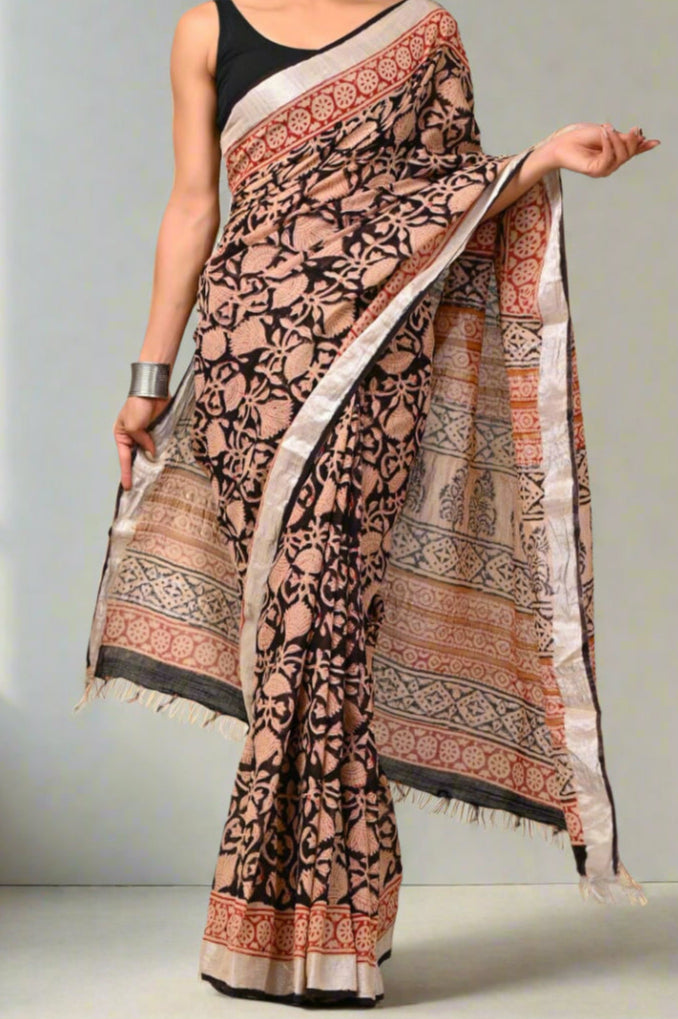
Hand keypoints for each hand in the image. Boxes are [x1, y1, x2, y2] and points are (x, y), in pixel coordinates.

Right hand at [113, 395, 169, 490]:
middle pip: (136, 458)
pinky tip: (164, 464)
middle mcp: (133, 437)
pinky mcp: (157, 431)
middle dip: (138, 471)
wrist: (152, 391)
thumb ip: (142, 441)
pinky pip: (158, 445)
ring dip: (151, 464)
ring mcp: (146, 435)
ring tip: (154, 480)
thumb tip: (152, 452)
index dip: (126, 473)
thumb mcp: (134, 425)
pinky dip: (160, 454)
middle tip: (141, 488)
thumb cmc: (137, 407)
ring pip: (148, 453)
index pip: (124, 458)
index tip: (128, 487)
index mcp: (122, 436)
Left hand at [541, 122, 659, 177]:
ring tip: (606, 128)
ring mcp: (604, 169)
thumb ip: (622, 137)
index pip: (632, 152)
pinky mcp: (595, 171)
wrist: (561, 143)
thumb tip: (642, 137)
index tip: (655, 142)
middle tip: (624, 127)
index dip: (643, 147)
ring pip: (621, 156)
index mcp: (613, 155)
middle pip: (629, 153)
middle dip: (629, 139)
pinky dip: (608, 143)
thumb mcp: (606, 133)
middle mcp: (610, 164)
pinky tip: (604, 133)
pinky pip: (609, 157)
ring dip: (616, 139)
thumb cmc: (580, 137)